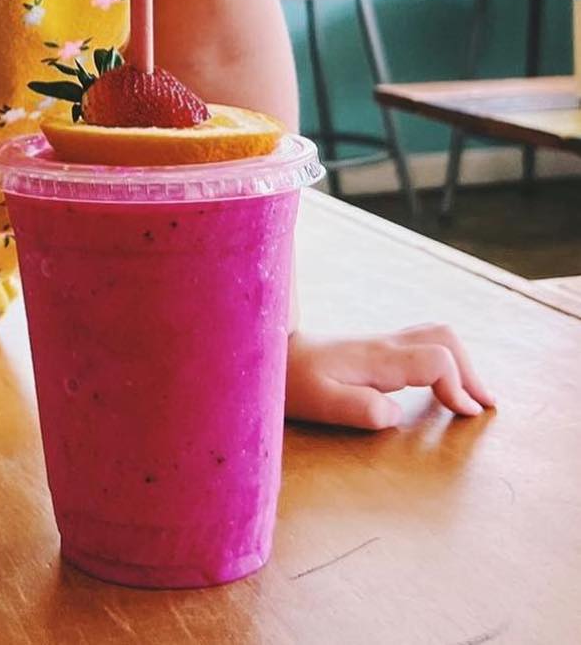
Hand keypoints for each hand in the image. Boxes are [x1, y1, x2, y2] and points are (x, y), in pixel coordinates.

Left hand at [286, 324, 496, 429]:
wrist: (266, 352)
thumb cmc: (291, 381)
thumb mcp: (320, 402)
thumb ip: (359, 409)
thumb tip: (396, 414)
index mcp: (377, 358)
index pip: (436, 359)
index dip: (458, 385)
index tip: (466, 414)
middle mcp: (384, 344)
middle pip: (444, 337)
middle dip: (471, 370)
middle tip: (484, 406)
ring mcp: (380, 343)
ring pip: (435, 335)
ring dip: (461, 363)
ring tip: (474, 398)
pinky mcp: (375, 348)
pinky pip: (421, 344)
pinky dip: (444, 361)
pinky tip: (443, 387)